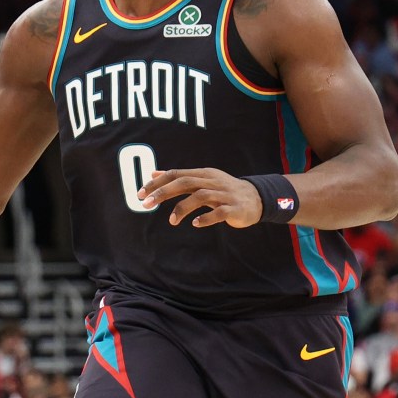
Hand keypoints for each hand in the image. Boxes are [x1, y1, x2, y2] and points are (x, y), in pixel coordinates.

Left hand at [138, 169, 262, 227]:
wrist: (257, 198)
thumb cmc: (223, 190)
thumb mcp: (202, 180)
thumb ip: (178, 177)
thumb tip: (154, 173)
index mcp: (202, 174)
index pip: (175, 174)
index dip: (157, 183)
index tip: (140, 194)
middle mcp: (212, 181)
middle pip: (184, 182)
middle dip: (163, 193)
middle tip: (145, 204)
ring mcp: (224, 194)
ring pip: (200, 196)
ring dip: (182, 208)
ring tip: (171, 221)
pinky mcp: (234, 208)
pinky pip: (219, 212)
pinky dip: (206, 218)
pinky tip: (195, 223)